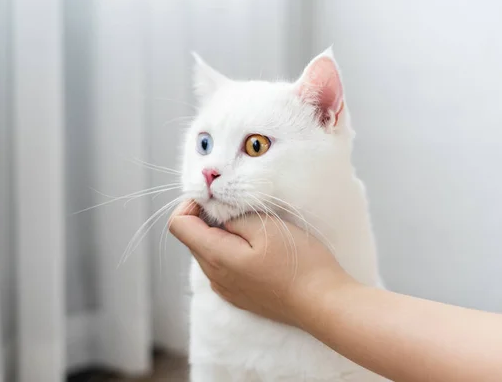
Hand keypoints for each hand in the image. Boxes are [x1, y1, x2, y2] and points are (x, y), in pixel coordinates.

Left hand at [169, 201, 355, 325]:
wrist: (323, 303)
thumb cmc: (299, 263)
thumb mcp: (266, 227)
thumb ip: (233, 216)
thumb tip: (214, 209)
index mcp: (216, 257)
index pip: (179, 224)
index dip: (191, 204)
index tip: (216, 197)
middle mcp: (214, 276)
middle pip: (193, 237)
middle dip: (208, 216)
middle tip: (240, 207)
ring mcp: (226, 289)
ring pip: (208, 251)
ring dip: (221, 234)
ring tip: (253, 227)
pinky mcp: (239, 295)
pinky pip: (222, 267)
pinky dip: (231, 250)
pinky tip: (259, 248)